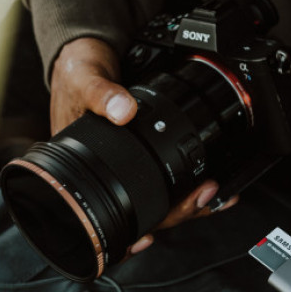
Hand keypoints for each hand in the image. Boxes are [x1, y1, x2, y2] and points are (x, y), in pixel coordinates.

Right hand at [50, 37, 236, 254]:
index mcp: (83, 167)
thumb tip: (124, 110)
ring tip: (215, 195)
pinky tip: (207, 182)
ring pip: (158, 199)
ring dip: (187, 202)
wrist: (85, 55)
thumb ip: (102, 93)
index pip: (104, 211)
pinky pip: (167, 176)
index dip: (125, 232)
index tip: (148, 236)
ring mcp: (127, 164)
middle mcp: (106, 173)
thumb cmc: (75, 73)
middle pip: (141, 212)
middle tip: (204, 196)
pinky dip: (188, 182)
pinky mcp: (145, 150)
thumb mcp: (83, 79)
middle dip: (175, 212)